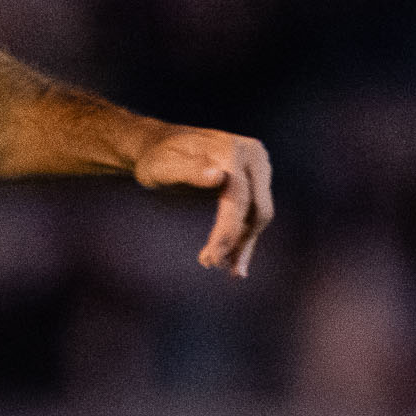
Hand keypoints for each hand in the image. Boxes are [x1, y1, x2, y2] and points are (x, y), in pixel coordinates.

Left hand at [133, 125, 273, 276]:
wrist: (161, 145)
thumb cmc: (157, 156)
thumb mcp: (163, 164)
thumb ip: (188, 170)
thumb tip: (218, 177)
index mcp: (232, 151)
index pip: (239, 198)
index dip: (228, 230)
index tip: (210, 259)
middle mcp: (253, 157)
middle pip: (256, 209)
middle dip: (238, 242)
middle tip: (211, 265)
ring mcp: (258, 168)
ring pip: (258, 214)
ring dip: (244, 244)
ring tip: (227, 270)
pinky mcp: (255, 180)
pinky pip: (254, 212)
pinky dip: (245, 235)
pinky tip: (234, 259)